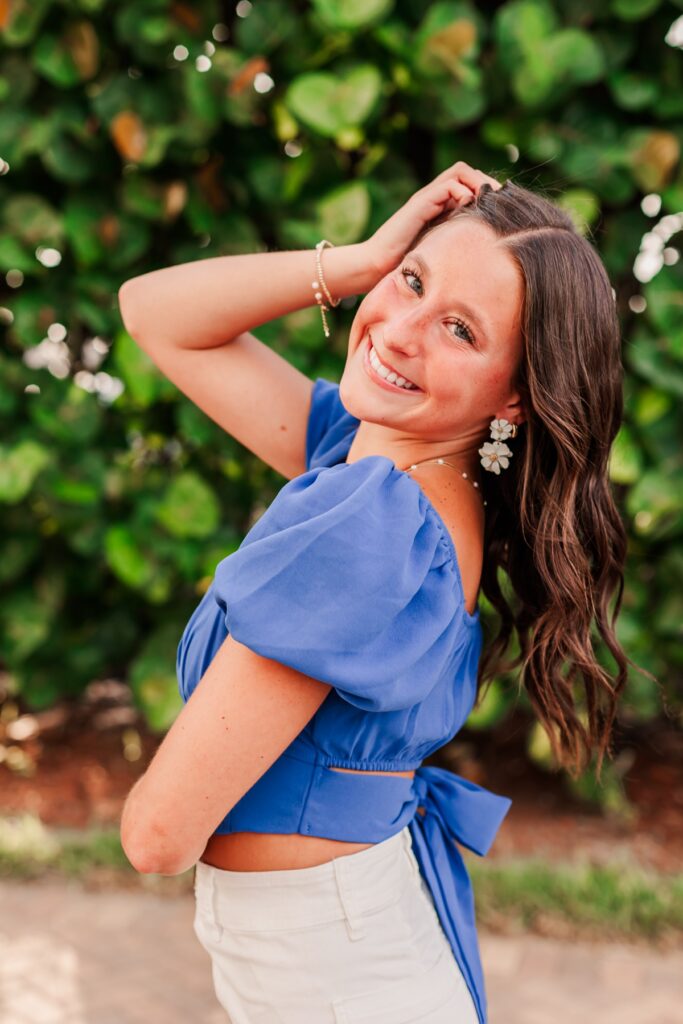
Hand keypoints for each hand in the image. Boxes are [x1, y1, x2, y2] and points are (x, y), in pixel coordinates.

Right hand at [362, 162, 503, 278]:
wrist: (376, 266)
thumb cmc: (404, 264)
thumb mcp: (438, 249)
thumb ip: (454, 240)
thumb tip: (483, 247)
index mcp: (437, 206)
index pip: (466, 182)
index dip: (486, 188)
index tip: (503, 204)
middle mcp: (431, 197)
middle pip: (464, 170)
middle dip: (487, 181)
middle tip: (503, 199)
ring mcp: (425, 198)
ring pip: (458, 172)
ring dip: (478, 182)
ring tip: (490, 200)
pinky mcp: (420, 204)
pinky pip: (448, 186)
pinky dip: (463, 194)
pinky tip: (470, 210)